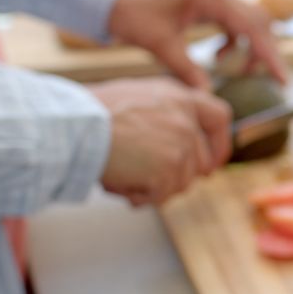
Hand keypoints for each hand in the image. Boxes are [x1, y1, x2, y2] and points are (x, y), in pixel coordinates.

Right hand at [89, 78, 232, 205]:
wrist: (73, 126)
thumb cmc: (90, 113)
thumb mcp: (137, 98)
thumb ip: (164, 114)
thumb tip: (180, 143)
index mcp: (180, 97)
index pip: (219, 117)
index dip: (218, 144)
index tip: (212, 164)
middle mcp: (186, 118)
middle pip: (199, 163)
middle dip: (177, 178)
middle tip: (151, 181)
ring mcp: (181, 145)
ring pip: (180, 184)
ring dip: (152, 187)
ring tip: (121, 172)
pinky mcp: (170, 169)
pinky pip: (159, 196)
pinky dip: (137, 196)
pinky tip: (118, 181)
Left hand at [107, 0, 287, 89]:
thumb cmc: (133, 13)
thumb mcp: (159, 44)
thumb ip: (186, 69)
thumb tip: (207, 95)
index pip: (251, 27)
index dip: (269, 55)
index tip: (282, 78)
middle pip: (259, 22)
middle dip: (265, 52)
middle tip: (271, 80)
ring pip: (250, 21)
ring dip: (252, 46)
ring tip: (244, 71)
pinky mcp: (210, 2)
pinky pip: (235, 22)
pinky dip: (235, 41)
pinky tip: (218, 55)